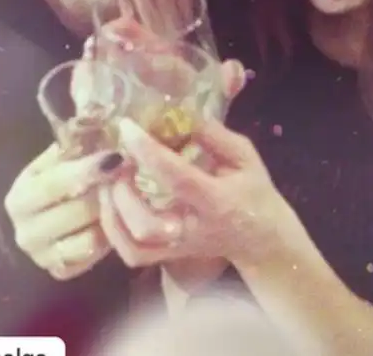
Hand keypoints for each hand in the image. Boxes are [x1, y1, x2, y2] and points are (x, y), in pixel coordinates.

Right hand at [3, 143, 125, 279]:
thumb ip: (73, 145)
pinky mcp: (61, 271)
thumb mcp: (57, 161)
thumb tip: (98, 120)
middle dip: (108, 192)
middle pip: (77, 212)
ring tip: (128, 195)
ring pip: (90, 237)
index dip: (87, 169)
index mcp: (21, 196)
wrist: (43, 220)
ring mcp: (42, 256)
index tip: (117, 156)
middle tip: (133, 174)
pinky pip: (94, 256)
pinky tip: (117, 219)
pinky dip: (109, 239)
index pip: (54, 183)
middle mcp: (25, 231)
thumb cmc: (58, 180)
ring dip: (112, 215)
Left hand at [98, 116, 299, 270]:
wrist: (262, 238)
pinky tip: (111, 203)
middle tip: (119, 160)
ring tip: (110, 180)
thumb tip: (181, 113)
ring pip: (133, 246)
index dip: (148, 151)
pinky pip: (132, 254)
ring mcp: (178, 249)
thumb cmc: (254, 192)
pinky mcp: (168, 257)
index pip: (177, 178)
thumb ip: (214, 135)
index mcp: (217, 201)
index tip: (127, 127)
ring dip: (112, 212)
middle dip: (123, 191)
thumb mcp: (244, 156)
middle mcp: (193, 229)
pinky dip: (113, 231)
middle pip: (146, 224)